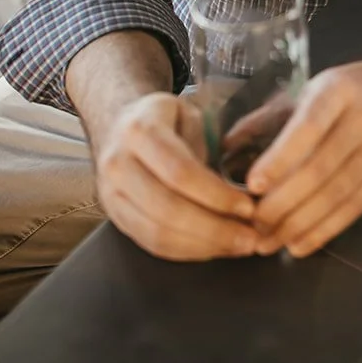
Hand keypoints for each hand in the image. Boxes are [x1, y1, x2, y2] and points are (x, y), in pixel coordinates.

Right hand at [94, 92, 260, 260]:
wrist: (115, 125)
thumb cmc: (161, 118)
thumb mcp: (186, 111)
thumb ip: (205, 143)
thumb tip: (229, 189)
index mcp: (140, 131)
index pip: (181, 173)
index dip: (216, 195)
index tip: (247, 208)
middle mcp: (118, 165)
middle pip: (168, 209)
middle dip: (213, 229)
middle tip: (249, 238)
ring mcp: (111, 195)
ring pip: (157, 233)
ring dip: (202, 246)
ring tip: (237, 246)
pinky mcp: (115, 217)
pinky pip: (150, 243)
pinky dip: (185, 251)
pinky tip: (212, 249)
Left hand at [246, 45, 361, 257]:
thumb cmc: (354, 86)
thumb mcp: (315, 87)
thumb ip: (272, 117)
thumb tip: (226, 147)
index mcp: (339, 91)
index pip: (309, 127)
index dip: (281, 158)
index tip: (253, 185)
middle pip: (321, 169)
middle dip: (283, 202)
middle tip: (253, 225)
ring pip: (337, 194)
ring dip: (299, 223)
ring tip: (269, 242)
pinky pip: (355, 208)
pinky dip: (325, 230)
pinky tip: (299, 244)